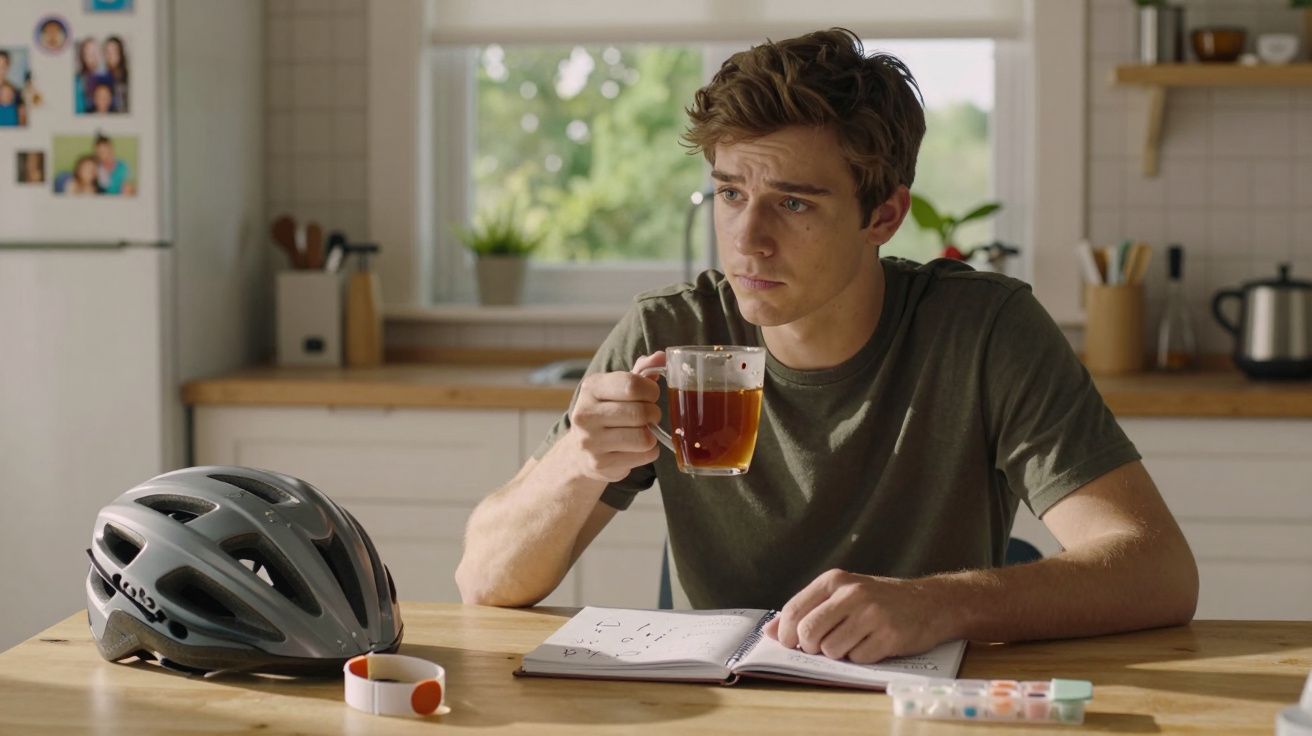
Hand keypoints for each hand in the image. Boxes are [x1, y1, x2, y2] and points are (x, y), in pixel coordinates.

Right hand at [564, 352, 666, 482]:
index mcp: (591, 387)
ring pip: (644, 437)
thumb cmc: (606, 413)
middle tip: (649, 416)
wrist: (579, 452)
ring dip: (651, 434)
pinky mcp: (600, 464)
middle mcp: (585, 414)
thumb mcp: (617, 388)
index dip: (651, 390)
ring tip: (642, 431)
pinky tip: (636, 448)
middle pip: (641, 412)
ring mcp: (591, 441)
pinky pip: (644, 455)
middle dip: (653, 414)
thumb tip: (661, 356)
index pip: (632, 384)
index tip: (651, 395)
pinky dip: (648, 451)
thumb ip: (641, 372)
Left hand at [762, 569, 950, 663]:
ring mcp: (872, 614)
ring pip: (831, 649)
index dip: (785, 633)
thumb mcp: (843, 594)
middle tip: (821, 647)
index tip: (788, 643)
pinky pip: (857, 658)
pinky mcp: (889, 635)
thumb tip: (769, 632)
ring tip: (853, 641)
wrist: (930, 602)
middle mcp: (852, 594)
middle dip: (809, 647)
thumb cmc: (880, 599)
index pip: (794, 610)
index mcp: (835, 580)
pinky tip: (872, 644)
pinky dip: (860, 658)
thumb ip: (807, 609)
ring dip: (838, 653)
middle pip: (808, 633)